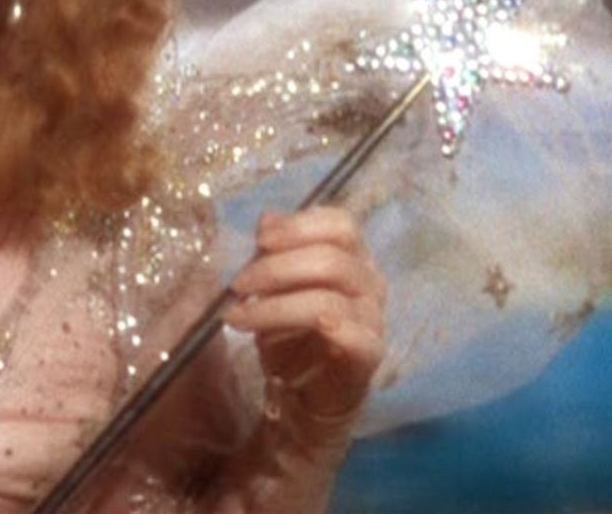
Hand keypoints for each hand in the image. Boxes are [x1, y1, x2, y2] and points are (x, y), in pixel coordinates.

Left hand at [222, 207, 385, 441]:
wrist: (301, 392)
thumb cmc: (289, 330)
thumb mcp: (272, 284)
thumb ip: (272, 250)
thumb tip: (268, 219)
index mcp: (351, 257)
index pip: (340, 224)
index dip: (299, 226)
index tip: (259, 239)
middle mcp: (369, 283)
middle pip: (332, 258)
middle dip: (276, 268)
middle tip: (238, 284)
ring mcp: (373, 320)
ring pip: (330, 298)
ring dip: (276, 304)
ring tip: (239, 316)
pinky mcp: (369, 356)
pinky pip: (351, 334)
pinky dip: (312, 327)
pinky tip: (269, 335)